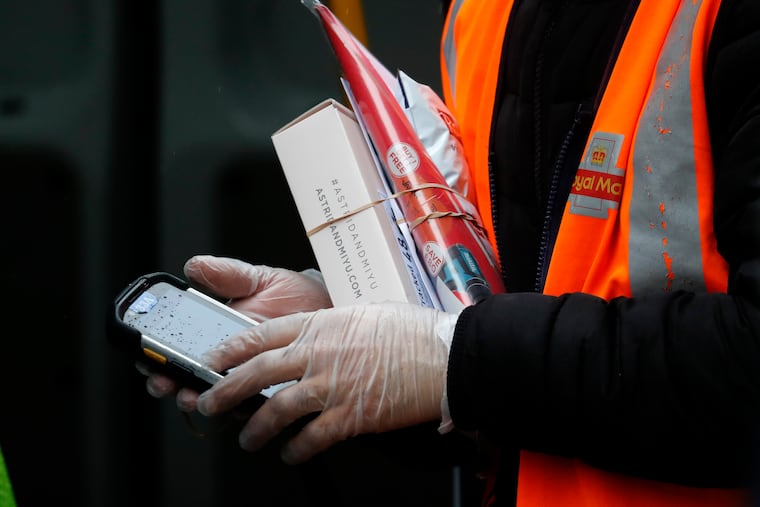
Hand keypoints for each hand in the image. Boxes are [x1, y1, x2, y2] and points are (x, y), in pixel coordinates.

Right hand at [139, 255, 333, 408]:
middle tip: (168, 382)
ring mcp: (252, 381)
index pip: (179, 350)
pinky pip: (254, 410)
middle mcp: (232, 363)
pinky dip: (241, 410)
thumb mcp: (262, 279)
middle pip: (189, 379)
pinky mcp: (275, 396)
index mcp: (221, 335)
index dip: (158, 357)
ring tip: (195, 396)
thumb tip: (194, 265)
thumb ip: (228, 275)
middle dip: (171, 384)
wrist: (336, 312)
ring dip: (199, 400)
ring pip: (216, 399)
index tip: (148, 358)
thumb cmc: (299, 296)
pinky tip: (237, 406)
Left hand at [196, 302, 457, 463]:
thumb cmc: (409, 330)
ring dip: (256, 428)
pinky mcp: (350, 415)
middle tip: (208, 403)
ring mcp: (332, 386)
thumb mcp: (362, 312)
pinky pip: (312, 437)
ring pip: (277, 409)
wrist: (441, 354)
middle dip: (226, 391)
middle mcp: (318, 354)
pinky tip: (290, 455)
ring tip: (246, 439)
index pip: (261, 335)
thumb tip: (317, 336)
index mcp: (320, 324)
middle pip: (258, 373)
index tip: (213, 360)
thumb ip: (331, 325)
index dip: (230, 349)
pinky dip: (297, 449)